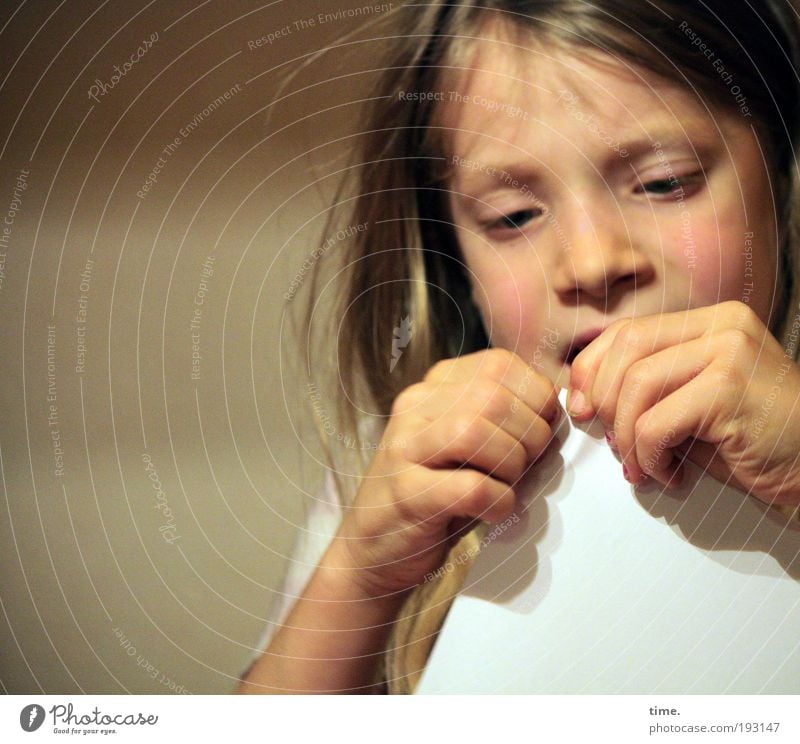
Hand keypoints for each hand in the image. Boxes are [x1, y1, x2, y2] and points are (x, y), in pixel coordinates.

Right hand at [336, 348, 560, 596]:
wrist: (372, 548)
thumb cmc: (434, 494)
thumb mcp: (466, 444)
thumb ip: (503, 419)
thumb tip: (558, 411)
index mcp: (434, 387)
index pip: (500, 365)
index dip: (537, 397)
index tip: (539, 431)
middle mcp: (414, 407)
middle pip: (493, 397)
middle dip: (529, 435)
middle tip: (525, 468)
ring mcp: (404, 448)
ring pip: (477, 432)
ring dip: (511, 466)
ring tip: (506, 487)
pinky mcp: (405, 493)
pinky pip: (470, 487)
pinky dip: (498, 501)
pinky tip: (493, 512)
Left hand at [567, 300, 799, 504]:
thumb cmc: (748, 440)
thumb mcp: (686, 404)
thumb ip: (640, 390)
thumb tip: (576, 398)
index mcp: (707, 321)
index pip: (626, 331)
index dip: (591, 369)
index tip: (582, 408)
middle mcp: (721, 325)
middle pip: (626, 348)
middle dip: (603, 401)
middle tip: (613, 443)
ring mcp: (730, 352)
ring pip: (637, 385)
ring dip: (625, 436)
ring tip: (641, 466)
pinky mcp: (731, 388)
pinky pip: (656, 423)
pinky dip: (649, 455)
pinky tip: (670, 474)